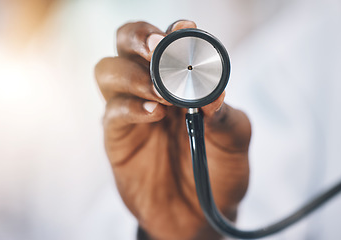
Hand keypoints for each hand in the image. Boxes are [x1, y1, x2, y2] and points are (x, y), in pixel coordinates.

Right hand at [95, 20, 250, 239]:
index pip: (168, 43)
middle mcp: (151, 88)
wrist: (197, 215)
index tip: (187, 32)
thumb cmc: (217, 172)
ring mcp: (130, 110)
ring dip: (133, 75)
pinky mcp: (116, 136)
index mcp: (181, 80)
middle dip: (138, 38)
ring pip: (108, 70)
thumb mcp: (233, 142)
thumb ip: (224, 115)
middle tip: (157, 50)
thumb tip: (212, 92)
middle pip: (125, 42)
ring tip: (161, 94)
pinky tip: (154, 115)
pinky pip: (112, 111)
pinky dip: (130, 107)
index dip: (174, 33)